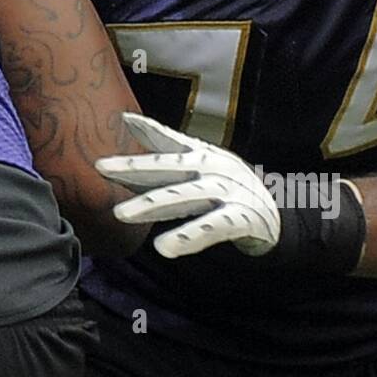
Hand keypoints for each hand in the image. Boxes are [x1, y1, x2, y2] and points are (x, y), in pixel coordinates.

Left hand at [96, 112, 279, 258]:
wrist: (276, 218)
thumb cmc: (228, 189)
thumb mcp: (198, 165)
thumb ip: (165, 151)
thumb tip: (127, 129)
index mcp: (202, 156)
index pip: (166, 147)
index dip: (142, 138)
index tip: (113, 133)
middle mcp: (213, 169)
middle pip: (168, 168)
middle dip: (133, 168)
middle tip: (100, 168)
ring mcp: (228, 192)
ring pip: (183, 197)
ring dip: (150, 205)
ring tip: (120, 215)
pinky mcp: (242, 219)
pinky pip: (211, 228)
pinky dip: (188, 237)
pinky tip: (164, 247)